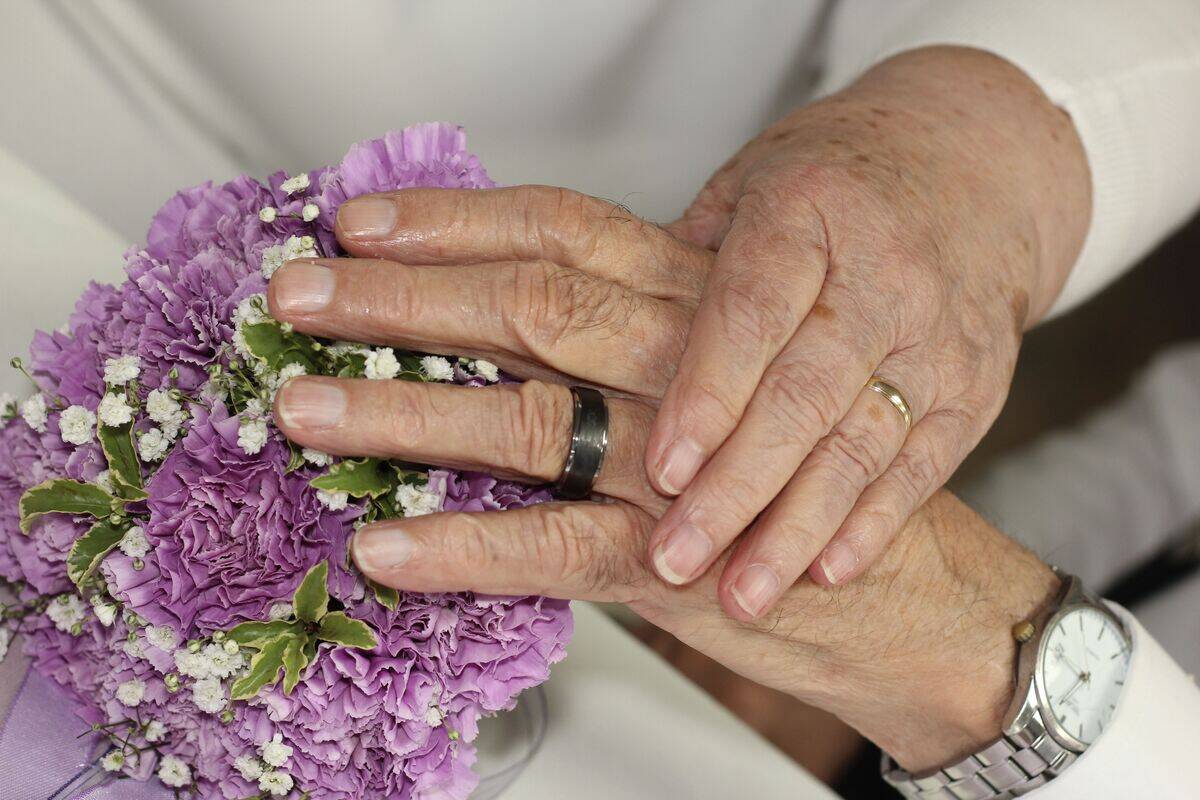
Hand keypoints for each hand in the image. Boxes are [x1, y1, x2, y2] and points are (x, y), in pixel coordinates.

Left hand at [266, 190, 1058, 769]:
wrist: (909, 586)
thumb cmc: (803, 464)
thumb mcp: (726, 368)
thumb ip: (636, 331)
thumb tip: (515, 300)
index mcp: (695, 302)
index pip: (560, 231)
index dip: (454, 221)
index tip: (356, 221)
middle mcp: (686, 365)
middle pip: (530, 308)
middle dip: (403, 302)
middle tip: (299, 297)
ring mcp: (680, 464)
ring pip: (529, 422)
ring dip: (407, 417)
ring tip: (308, 412)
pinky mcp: (679, 562)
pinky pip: (557, 550)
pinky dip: (467, 549)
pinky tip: (388, 548)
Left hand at [644, 46, 1090, 608]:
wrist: (974, 168)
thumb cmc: (834, 182)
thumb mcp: (748, 185)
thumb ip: (676, 265)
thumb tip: (580, 344)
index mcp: (808, 208)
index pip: (752, 309)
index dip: (708, 393)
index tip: (662, 469)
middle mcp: (882, 271)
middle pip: (806, 391)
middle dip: (739, 485)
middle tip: (677, 556)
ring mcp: (938, 333)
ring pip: (863, 442)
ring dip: (797, 526)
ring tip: (741, 594)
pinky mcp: (975, 385)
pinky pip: (923, 465)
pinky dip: (872, 523)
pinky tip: (823, 572)